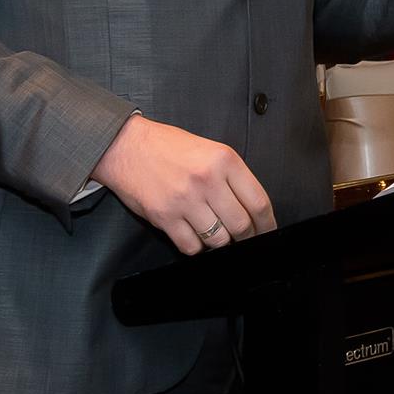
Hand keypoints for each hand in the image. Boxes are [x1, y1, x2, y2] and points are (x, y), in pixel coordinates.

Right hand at [90, 116, 274, 255]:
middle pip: (241, 225)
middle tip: (245, 237)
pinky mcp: (164, 217)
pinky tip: (194, 234)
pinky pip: (191, 246)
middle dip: (247, 236)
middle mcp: (207, 180)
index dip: (267, 223)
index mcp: (224, 161)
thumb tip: (252, 208)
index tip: (268, 230)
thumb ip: (233, 176)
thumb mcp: (211, 149)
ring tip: (216, 232)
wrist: (126, 146)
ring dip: (220, 241)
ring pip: (218, 240)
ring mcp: (185, 200)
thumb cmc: (168, 147)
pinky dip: (196, 246)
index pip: (258, 202)